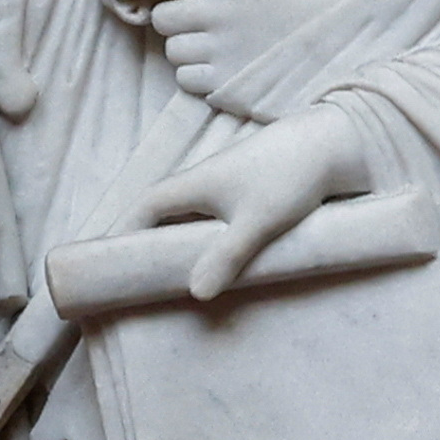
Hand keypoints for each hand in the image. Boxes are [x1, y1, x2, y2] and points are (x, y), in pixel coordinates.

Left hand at [111, 0, 344, 106]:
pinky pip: (184, 79)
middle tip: (203, 28)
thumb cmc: (294, 16)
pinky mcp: (223, 84)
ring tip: (226, 50)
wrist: (339, 54)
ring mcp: (220, 49)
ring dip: (188, 52)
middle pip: (162, 18)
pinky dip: (198, 78)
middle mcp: (220, 12)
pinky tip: (228, 71)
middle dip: (173, 24)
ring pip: (172, 51)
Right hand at [132, 105, 377, 296]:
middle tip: (134, 274)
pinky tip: (211, 259)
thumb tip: (196, 294)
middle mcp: (201, 184)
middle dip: (143, 241)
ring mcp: (224, 189)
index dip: (121, 232)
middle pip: (159, 215)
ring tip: (166, 274)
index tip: (107, 260)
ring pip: (186, 218)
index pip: (142, 209)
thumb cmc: (288, 177)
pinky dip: (201, 239)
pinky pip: (210, 220)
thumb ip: (225, 257)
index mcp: (191, 185)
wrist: (332, 145)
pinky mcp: (246, 194)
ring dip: (174, 240)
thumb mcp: (256, 222)